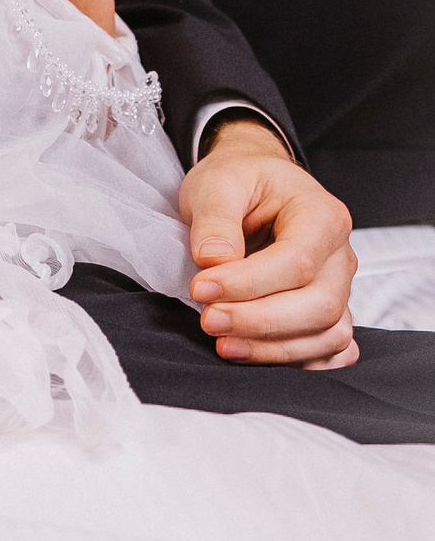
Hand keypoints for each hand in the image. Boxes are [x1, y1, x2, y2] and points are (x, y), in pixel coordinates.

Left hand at [182, 117, 358, 368]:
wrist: (254, 184)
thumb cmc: (241, 181)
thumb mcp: (217, 182)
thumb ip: (215, 219)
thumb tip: (214, 261)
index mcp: (322, 215)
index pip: (297, 262)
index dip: (248, 283)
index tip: (201, 289)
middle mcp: (340, 255)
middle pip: (320, 305)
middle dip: (261, 322)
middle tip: (209, 321)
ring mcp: (338, 286)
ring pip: (327, 334)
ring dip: (274, 348)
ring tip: (224, 343)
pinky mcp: (327, 311)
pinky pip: (330, 348)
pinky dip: (302, 360)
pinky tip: (263, 356)